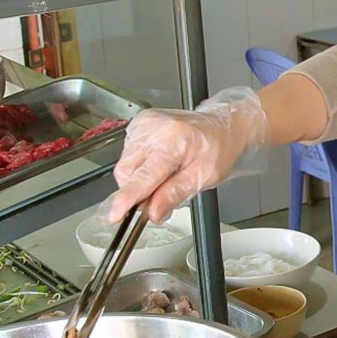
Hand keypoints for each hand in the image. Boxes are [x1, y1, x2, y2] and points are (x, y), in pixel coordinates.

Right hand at [107, 87, 268, 223]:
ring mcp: (144, 123)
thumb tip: (153, 212)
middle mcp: (154, 128)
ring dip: (139, 178)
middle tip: (159, 195)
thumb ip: (176, 194)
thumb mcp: (205, 176)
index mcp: (174, 141)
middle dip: (137, 191)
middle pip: (127, 171)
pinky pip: (128, 154)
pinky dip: (140, 165)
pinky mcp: (139, 123)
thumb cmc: (218, 148)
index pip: (144, 176)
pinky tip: (159, 161)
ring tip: (165, 173)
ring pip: (125, 165)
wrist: (221, 126)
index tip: (115, 214)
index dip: (127, 197)